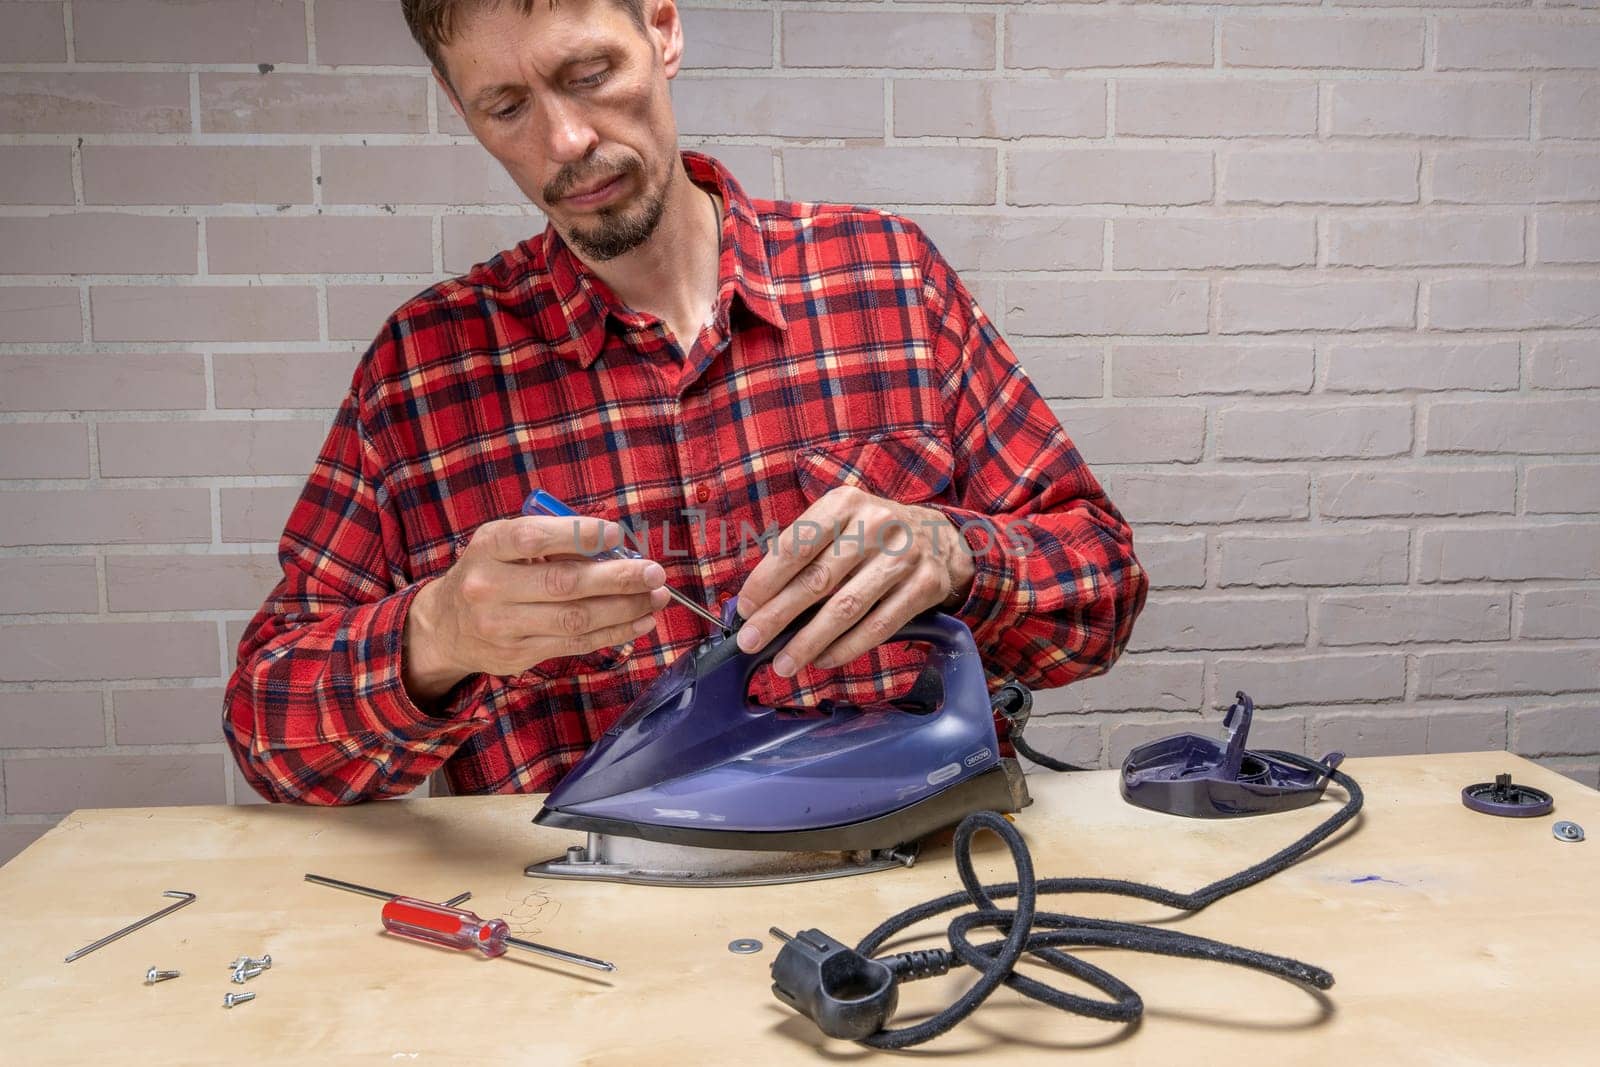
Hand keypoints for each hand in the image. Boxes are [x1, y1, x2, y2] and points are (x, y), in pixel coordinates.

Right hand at [403, 515, 669, 702]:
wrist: (445, 627)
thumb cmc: (488, 572)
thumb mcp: (503, 544)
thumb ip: (550, 540)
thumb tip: (616, 545)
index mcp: (487, 547)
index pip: (533, 538)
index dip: (578, 535)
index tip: (617, 533)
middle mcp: (489, 587)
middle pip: (563, 583)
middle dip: (617, 578)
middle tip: (654, 572)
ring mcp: (504, 626)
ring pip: (576, 619)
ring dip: (624, 608)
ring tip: (656, 597)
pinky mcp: (520, 655)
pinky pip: (576, 643)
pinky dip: (614, 633)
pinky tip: (640, 622)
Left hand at [733, 486, 974, 677]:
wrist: (939, 536)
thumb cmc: (870, 534)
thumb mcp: (838, 523)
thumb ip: (801, 551)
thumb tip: (757, 602)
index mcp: (845, 503)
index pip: (795, 546)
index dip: (765, 581)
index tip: (745, 609)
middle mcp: (877, 524)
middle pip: (817, 580)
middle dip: (778, 617)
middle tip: (751, 642)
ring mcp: (904, 556)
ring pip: (846, 609)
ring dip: (808, 642)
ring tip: (783, 664)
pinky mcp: (925, 585)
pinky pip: (878, 626)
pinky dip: (846, 648)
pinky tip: (822, 660)